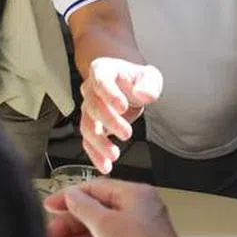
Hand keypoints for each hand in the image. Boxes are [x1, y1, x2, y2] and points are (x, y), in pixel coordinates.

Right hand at [45, 179, 200, 236]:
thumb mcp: (105, 224)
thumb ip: (84, 207)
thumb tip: (72, 194)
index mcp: (134, 194)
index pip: (95, 189)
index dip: (69, 197)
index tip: (49, 207)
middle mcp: (138, 210)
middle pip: (97, 212)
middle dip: (71, 225)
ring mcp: (140, 234)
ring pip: (103, 234)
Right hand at [80, 57, 163, 173]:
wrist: (128, 86)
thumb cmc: (137, 79)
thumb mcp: (149, 76)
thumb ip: (149, 84)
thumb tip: (143, 94)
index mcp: (103, 71)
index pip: (101, 80)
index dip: (109, 93)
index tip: (122, 107)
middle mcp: (91, 89)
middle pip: (93, 106)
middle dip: (109, 122)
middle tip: (127, 133)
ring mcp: (88, 108)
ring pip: (87, 126)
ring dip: (99, 143)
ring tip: (114, 155)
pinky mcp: (91, 125)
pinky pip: (87, 141)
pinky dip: (95, 155)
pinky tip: (105, 165)